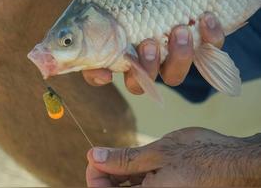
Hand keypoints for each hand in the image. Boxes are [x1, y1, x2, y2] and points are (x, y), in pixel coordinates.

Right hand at [81, 0, 224, 93]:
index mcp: (112, 36)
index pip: (97, 67)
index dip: (98, 76)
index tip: (106, 72)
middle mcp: (139, 50)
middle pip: (136, 80)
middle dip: (144, 69)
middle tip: (149, 43)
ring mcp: (169, 50)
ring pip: (171, 75)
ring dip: (176, 60)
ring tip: (180, 30)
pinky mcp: (197, 43)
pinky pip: (205, 55)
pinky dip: (208, 42)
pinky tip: (207, 18)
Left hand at [86, 127, 260, 186]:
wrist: (236, 163)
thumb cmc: (202, 157)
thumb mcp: (157, 153)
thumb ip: (123, 159)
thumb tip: (94, 156)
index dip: (94, 176)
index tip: (94, 156)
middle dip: (106, 175)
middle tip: (105, 154)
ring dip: (119, 177)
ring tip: (121, 156)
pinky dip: (134, 178)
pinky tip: (136, 163)